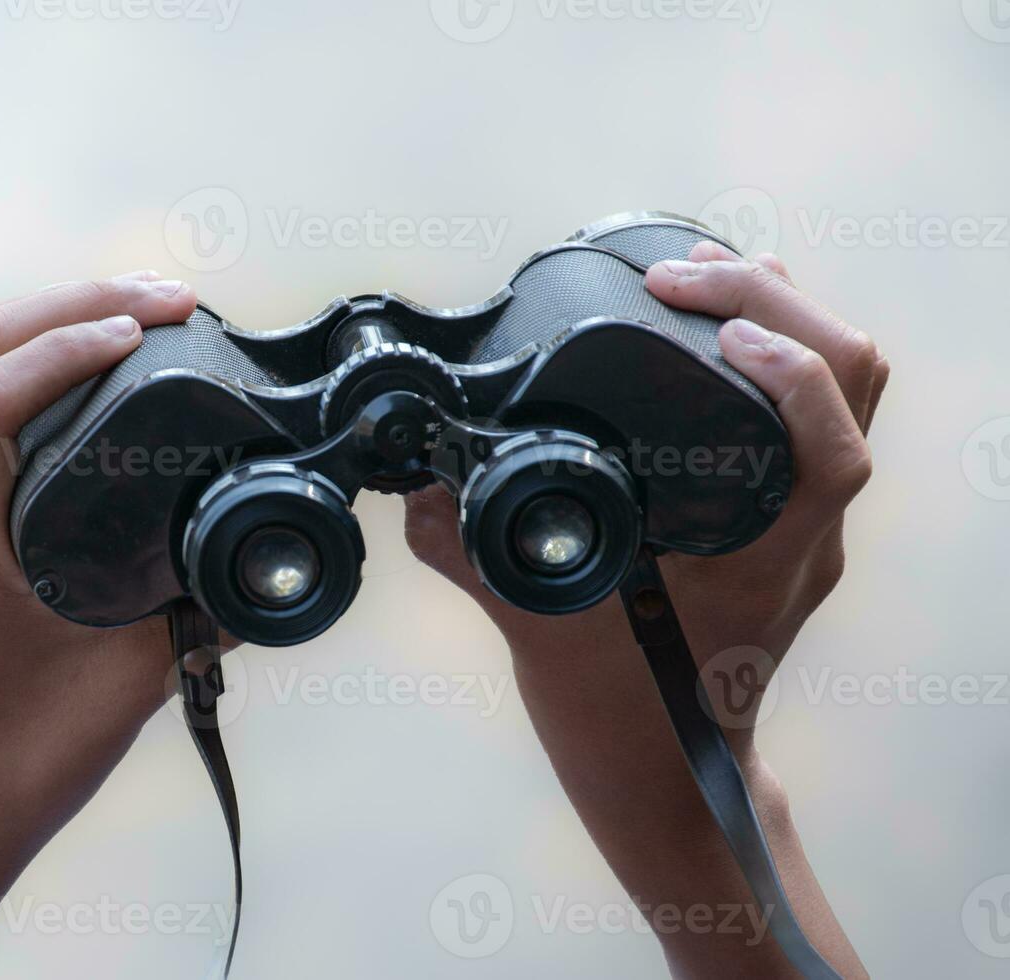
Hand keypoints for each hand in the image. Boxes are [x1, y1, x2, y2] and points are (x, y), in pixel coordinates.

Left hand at [0, 271, 203, 977]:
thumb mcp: (131, 685)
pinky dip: (6, 356)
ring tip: (126, 311)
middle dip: (66, 304)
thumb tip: (268, 552)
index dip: (65, 343)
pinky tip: (69, 360)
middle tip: (164, 300)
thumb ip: (203, 612)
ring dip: (34, 318)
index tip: (145, 331)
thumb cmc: (25, 761)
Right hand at [404, 244, 886, 977]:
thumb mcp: (531, 624)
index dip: (790, 366)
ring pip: (849, 390)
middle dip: (780, 301)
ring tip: (699, 275)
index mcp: (766, 557)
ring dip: (788, 315)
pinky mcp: (785, 517)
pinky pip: (813, 411)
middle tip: (680, 275)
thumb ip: (464, 549)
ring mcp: (803, 523)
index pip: (832, 446)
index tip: (708, 324)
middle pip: (857, 384)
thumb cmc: (614, 711)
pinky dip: (775, 351)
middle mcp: (803, 531)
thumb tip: (410, 477)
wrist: (660, 771)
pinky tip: (706, 331)